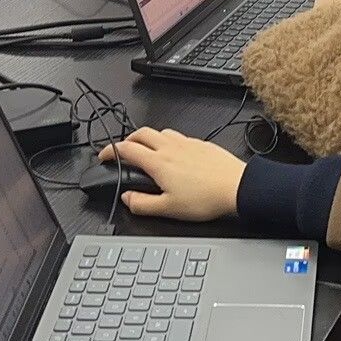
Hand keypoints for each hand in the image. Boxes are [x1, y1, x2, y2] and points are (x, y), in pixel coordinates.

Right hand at [98, 127, 244, 220]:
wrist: (236, 187)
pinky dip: (168, 140)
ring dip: (148, 138)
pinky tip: (174, 153)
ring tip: (147, 150)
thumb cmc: (205, 198)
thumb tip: (127, 197)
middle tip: (123, 150)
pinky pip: (178, 135)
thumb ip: (142, 203)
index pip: (126, 149)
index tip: (104, 156)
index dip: (110, 151)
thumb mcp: (168, 209)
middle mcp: (171, 147)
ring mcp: (187, 143)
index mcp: (158, 162)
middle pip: (141, 133)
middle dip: (127, 139)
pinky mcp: (201, 143)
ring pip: (161, 131)